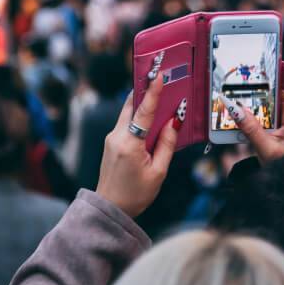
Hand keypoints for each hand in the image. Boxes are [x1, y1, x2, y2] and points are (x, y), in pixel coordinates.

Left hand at [96, 73, 178, 217]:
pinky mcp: (112, 142)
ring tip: (158, 93)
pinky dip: (138, 115)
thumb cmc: (135, 194)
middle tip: (157, 76)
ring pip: (128, 112)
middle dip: (145, 90)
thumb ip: (167, 144)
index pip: (143, 112)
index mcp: (129, 144)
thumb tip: (173, 122)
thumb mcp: (159, 171)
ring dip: (142, 102)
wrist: (109, 208)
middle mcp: (116, 137)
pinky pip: (127, 122)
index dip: (152, 92)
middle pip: (131, 106)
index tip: (158, 75)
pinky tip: (151, 116)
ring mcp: (111, 138)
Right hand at [220, 46, 283, 163]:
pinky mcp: (274, 121)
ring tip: (239, 84)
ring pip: (270, 97)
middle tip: (257, 64)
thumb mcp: (266, 149)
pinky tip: (236, 102)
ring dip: (257, 93)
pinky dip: (252, 105)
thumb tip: (236, 109)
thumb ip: (251, 130)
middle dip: (272, 77)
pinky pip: (262, 107)